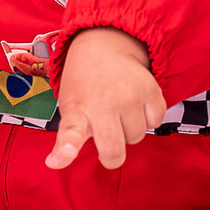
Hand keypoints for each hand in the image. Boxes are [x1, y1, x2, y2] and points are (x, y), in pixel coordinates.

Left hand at [46, 26, 164, 170]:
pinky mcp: (150, 89)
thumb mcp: (69, 106)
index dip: (68, 146)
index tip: (65, 153)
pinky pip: (155, 121)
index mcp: (78, 108)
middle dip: (112, 154)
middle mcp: (103, 102)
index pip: (71, 131)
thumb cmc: (85, 83)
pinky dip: (148, 117)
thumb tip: (54, 163)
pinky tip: (135, 103)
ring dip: (130, 130)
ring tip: (120, 110)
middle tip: (107, 136)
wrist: (104, 46)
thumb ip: (67, 138)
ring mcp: (129, 95)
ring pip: (137, 137)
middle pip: (114, 151)